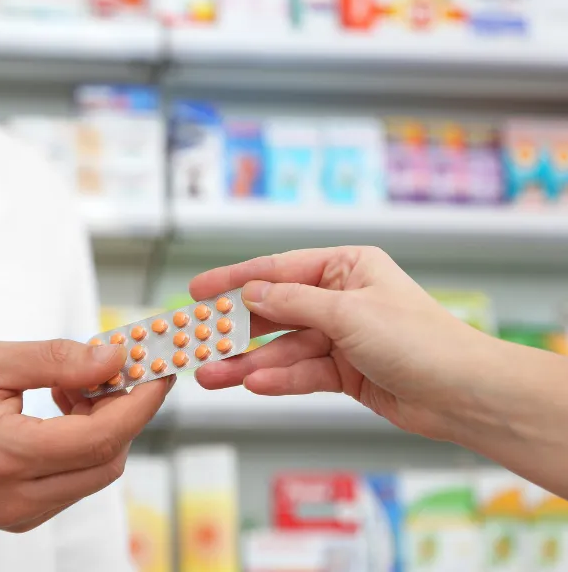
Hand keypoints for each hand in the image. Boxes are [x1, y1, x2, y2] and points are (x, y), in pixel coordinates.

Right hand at [0, 339, 170, 531]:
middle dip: (124, 411)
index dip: (139, 403)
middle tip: (114, 371)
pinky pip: (74, 481)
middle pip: (107, 459)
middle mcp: (18, 497)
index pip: (101, 438)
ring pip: (96, 473)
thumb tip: (113, 359)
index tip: (158, 371)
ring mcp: (21, 514)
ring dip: (103, 427)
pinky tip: (62, 414)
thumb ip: (56, 360)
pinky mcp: (22, 517)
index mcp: (6, 455)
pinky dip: (83, 445)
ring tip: (75, 389)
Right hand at [190, 247, 490, 439]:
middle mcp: (341, 298)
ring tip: (211, 375)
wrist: (463, 394)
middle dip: (237, 329)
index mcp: (346, 267)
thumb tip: (250, 290)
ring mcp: (341, 337)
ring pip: (284, 348)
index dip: (234, 279)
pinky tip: (253, 384)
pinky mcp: (344, 372)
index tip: (198, 291)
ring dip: (249, 363)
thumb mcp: (348, 311)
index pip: (278, 269)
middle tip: (197, 341)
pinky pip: (302, 373)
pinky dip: (279, 379)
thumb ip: (293, 301)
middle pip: (275, 311)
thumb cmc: (419, 339)